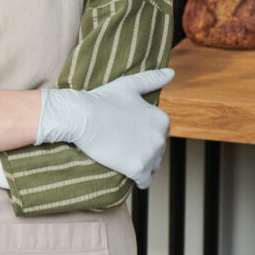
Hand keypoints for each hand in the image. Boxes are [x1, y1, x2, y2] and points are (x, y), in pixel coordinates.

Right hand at [36, 68, 174, 188]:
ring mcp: (150, 154)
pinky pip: (144, 181)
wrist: (82, 116)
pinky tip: (127, 174)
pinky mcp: (138, 168)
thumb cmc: (103, 100)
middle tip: (124, 146)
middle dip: (144, 151)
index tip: (129, 134)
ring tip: (124, 158)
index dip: (144, 135)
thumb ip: (153, 79)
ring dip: (142, 165)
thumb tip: (172, 72)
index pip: (159, 135)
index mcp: (162, 119)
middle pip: (157, 152)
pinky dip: (138, 180)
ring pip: (152, 167)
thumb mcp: (129, 85)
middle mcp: (161, 137)